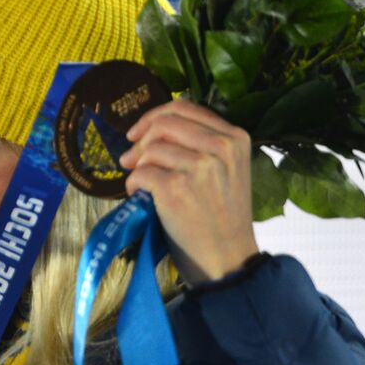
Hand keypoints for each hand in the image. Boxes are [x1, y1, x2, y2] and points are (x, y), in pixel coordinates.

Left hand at [120, 98, 259, 284]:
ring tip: (141, 185)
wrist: (227, 257)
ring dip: (137, 168)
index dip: (153, 117)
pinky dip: (133, 185)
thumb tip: (150, 132)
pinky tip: (140, 196)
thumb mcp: (227, 170)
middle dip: (139, 140)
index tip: (137, 134)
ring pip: (150, 149)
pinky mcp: (176, 188)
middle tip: (129, 161)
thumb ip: (201, 145)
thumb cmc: (221, 217)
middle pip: (163, 123)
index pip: (184, 107)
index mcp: (235, 137)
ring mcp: (199, 167)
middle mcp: (220, 147)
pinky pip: (140, 174)